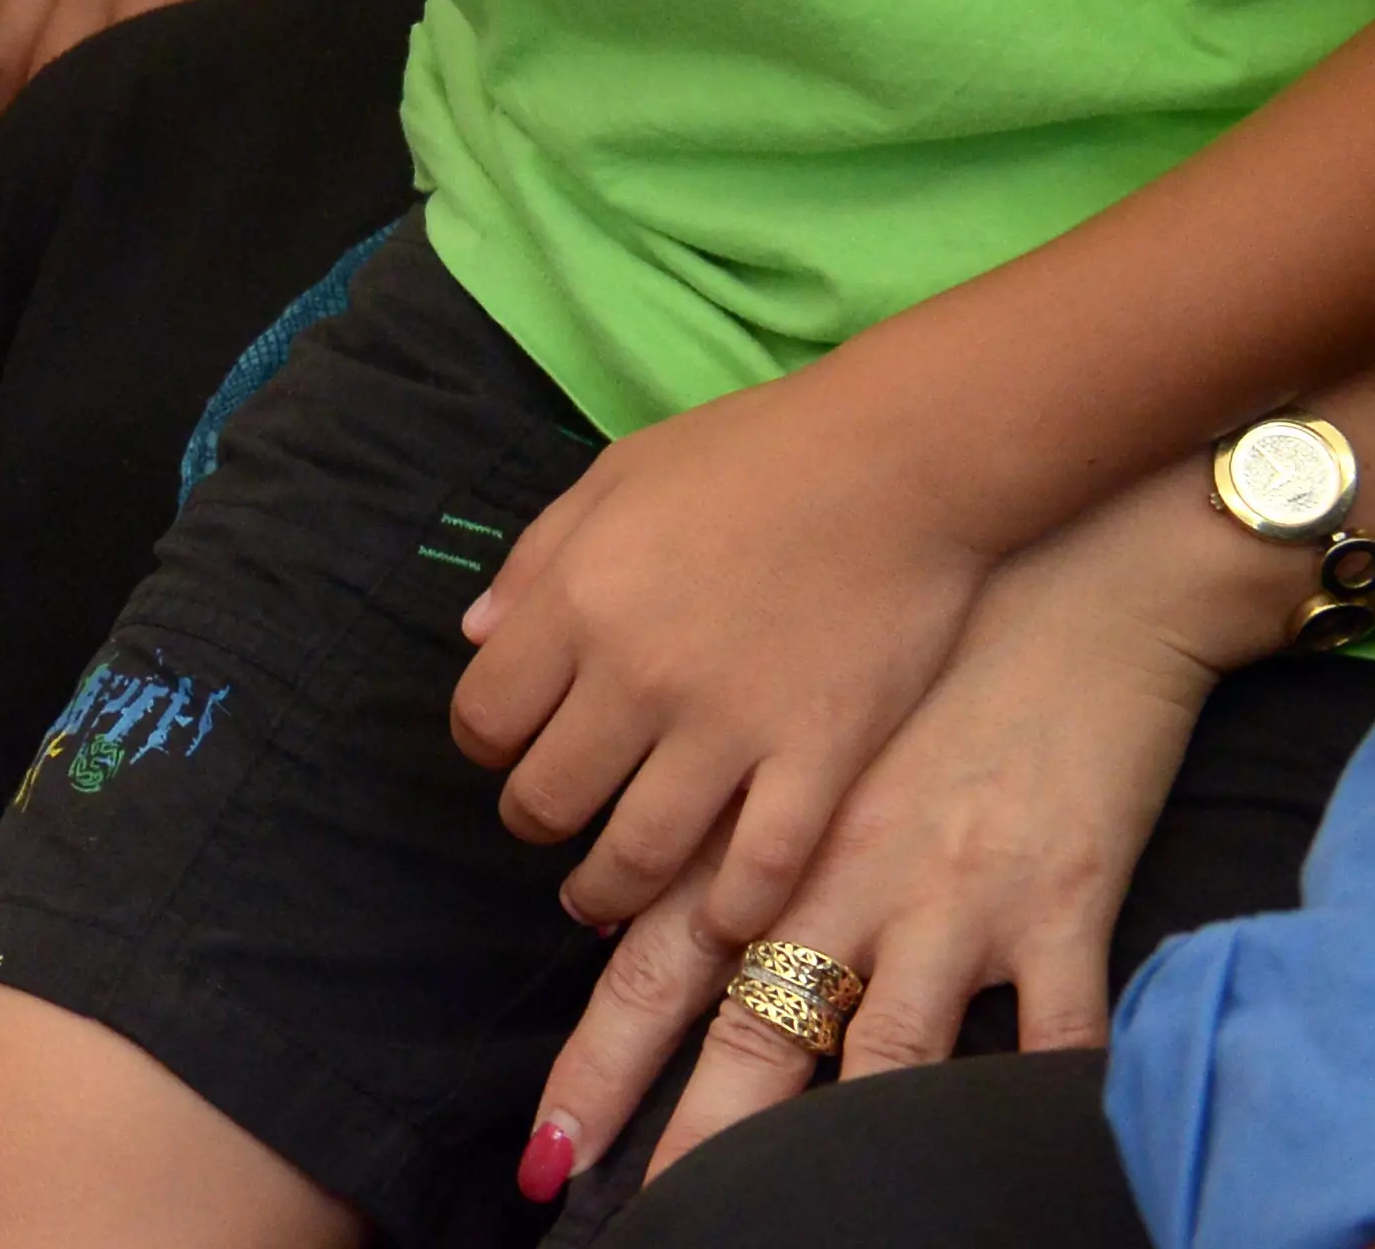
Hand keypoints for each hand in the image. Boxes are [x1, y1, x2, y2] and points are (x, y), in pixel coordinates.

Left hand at [456, 359, 997, 947]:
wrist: (899, 459)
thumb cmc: (751, 454)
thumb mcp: (614, 478)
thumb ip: (535, 560)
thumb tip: (476, 637)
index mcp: (576, 599)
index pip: (485, 717)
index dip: (488, 744)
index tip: (510, 749)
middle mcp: (638, 674)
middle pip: (547, 797)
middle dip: (536, 821)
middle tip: (552, 826)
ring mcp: (730, 724)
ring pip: (638, 852)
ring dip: (608, 888)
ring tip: (602, 897)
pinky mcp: (819, 756)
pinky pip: (759, 866)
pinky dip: (730, 910)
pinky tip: (715, 920)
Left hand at [527, 479, 1270, 1198]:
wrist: (1072, 569)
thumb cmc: (900, 597)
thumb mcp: (745, 630)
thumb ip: (646, 693)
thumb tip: (503, 669)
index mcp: (755, 820)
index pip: (649, 957)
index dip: (596, 1058)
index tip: (544, 1145)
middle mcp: (835, 877)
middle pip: (739, 1028)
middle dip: (674, 1134)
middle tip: (612, 1209)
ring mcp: (945, 899)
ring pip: (876, 1056)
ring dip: (826, 1150)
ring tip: (764, 1221)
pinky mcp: (1056, 905)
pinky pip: (1052, 1036)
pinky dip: (1039, 1103)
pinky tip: (1016, 1167)